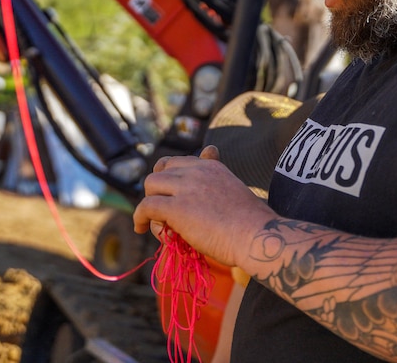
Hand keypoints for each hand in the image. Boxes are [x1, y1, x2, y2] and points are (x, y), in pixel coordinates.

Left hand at [133, 145, 275, 266]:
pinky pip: (146, 207)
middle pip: (160, 171)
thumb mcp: (234, 191)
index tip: (169, 192)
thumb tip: (210, 162)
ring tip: (157, 224)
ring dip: (149, 204)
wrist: (256, 236)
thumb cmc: (252, 222)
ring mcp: (186, 187)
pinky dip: (140, 217)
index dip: (169, 177)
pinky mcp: (176, 207)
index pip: (178, 161)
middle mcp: (197, 170)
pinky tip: (140, 227)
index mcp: (212, 166)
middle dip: (157, 190)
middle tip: (161, 211)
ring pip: (151, 186)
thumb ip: (218, 181)